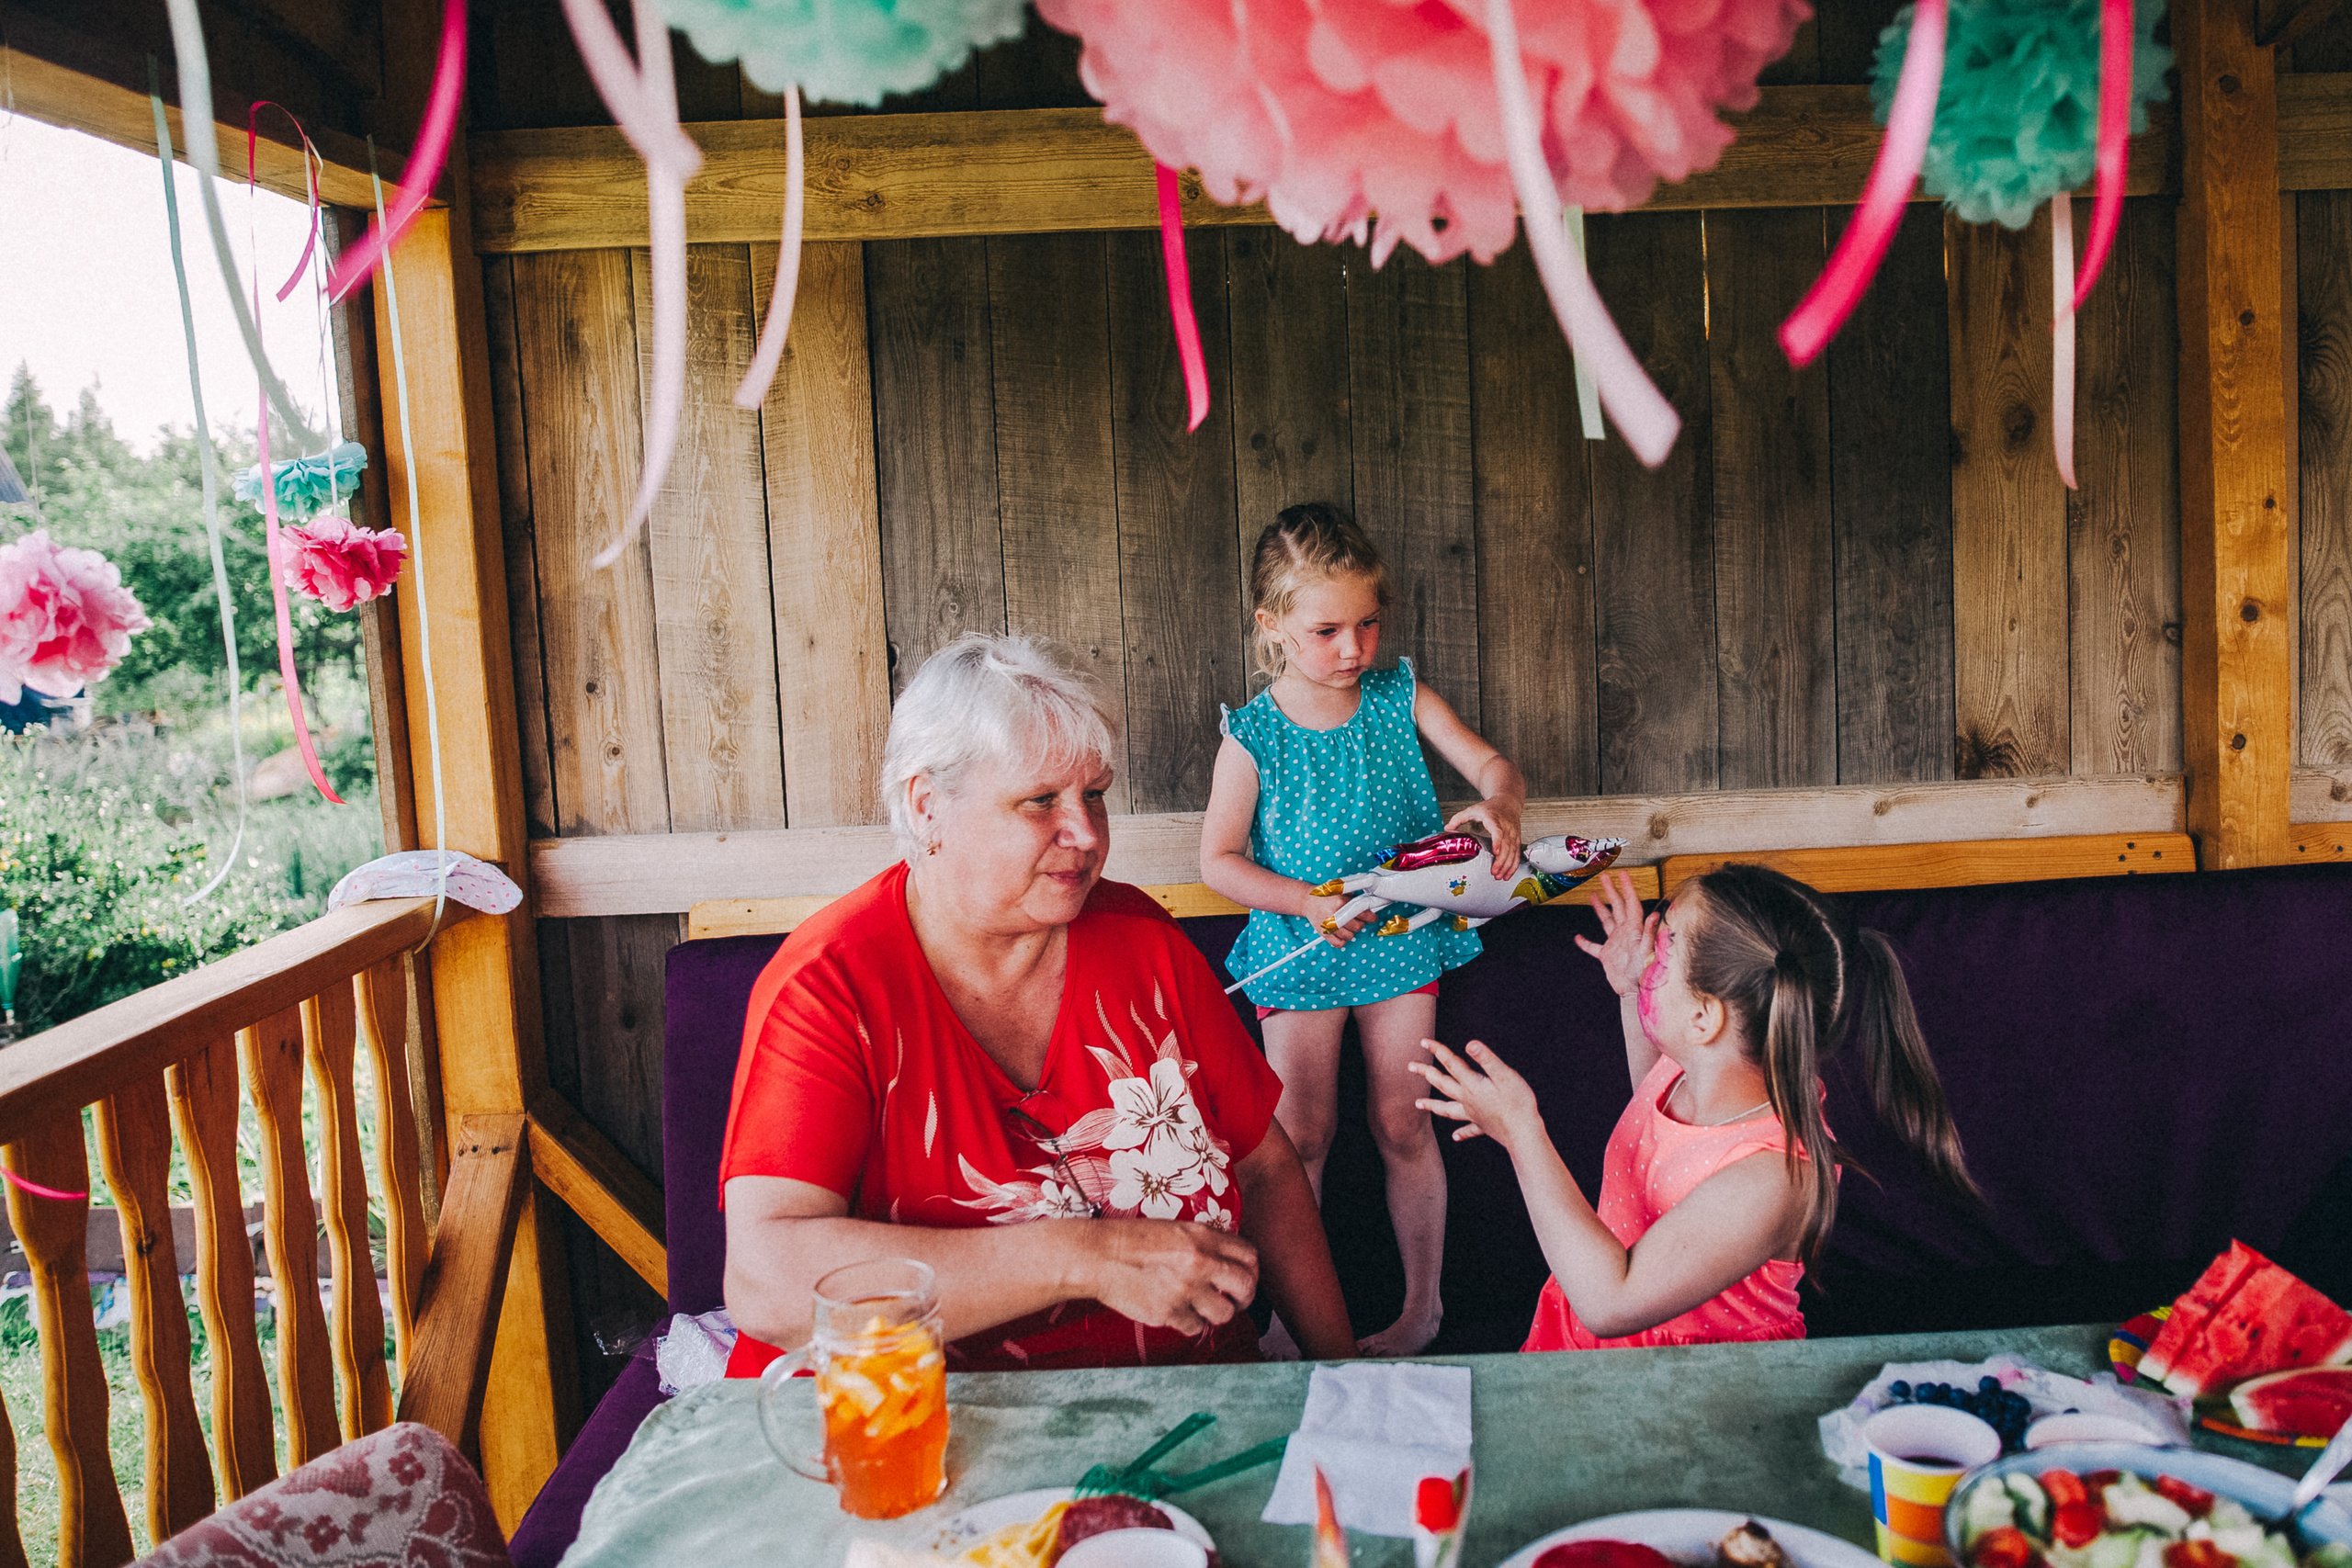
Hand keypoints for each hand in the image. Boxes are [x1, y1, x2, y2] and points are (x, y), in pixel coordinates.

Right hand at [1077, 1219, 1260, 1335]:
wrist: (1099, 1255)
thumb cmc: (1133, 1240)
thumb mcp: (1175, 1229)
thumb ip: (1205, 1243)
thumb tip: (1228, 1260)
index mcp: (1202, 1237)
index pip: (1249, 1255)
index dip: (1251, 1270)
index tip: (1245, 1278)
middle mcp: (1199, 1262)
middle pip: (1245, 1286)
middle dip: (1245, 1297)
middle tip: (1236, 1300)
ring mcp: (1185, 1289)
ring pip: (1224, 1314)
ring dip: (1218, 1314)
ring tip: (1206, 1309)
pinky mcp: (1168, 1312)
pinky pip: (1195, 1327)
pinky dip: (1190, 1323)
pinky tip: (1180, 1312)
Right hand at [1301, 890, 1372, 946]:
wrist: (1307, 901)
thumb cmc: (1325, 895)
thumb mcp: (1340, 891)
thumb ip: (1353, 898)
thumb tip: (1369, 904)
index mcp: (1340, 902)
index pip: (1362, 913)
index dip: (1371, 917)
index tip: (1373, 917)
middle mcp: (1335, 915)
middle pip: (1358, 926)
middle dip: (1360, 923)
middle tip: (1356, 919)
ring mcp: (1329, 926)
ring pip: (1350, 936)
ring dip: (1351, 931)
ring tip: (1347, 925)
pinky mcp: (1324, 934)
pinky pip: (1339, 943)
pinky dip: (1342, 940)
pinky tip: (1341, 933)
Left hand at [1411, 1038, 1543, 1149]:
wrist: (1523, 1134)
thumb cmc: (1518, 1103)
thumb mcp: (1505, 1075)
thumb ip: (1487, 1059)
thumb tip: (1469, 1044)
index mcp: (1472, 1085)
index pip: (1451, 1063)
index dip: (1437, 1051)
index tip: (1423, 1041)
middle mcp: (1468, 1100)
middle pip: (1442, 1084)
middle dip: (1426, 1073)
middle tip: (1411, 1066)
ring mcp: (1474, 1115)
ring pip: (1447, 1109)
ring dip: (1432, 1105)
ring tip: (1417, 1104)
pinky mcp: (1484, 1126)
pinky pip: (1469, 1129)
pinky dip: (1461, 1133)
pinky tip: (1455, 1137)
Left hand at [1444, 798, 1522, 878]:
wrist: (1508, 802)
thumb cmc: (1491, 807)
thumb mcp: (1473, 809)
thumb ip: (1459, 818)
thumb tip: (1447, 828)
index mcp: (1494, 819)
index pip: (1498, 831)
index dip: (1497, 842)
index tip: (1495, 852)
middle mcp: (1506, 827)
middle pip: (1506, 846)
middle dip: (1501, 861)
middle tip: (1494, 873)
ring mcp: (1513, 834)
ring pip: (1513, 851)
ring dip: (1507, 865)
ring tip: (1500, 876)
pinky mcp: (1517, 839)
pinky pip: (1517, 853)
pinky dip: (1514, 865)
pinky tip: (1508, 874)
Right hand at [1573, 869, 1656, 996]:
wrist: (1636, 993)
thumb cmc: (1644, 974)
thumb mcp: (1647, 952)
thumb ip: (1649, 933)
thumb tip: (1655, 915)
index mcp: (1634, 930)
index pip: (1631, 904)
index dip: (1627, 888)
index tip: (1623, 875)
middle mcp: (1625, 934)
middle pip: (1618, 907)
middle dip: (1612, 891)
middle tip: (1605, 877)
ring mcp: (1616, 944)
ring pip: (1607, 921)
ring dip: (1600, 909)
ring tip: (1593, 896)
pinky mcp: (1607, 956)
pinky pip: (1594, 947)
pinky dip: (1586, 943)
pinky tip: (1578, 938)